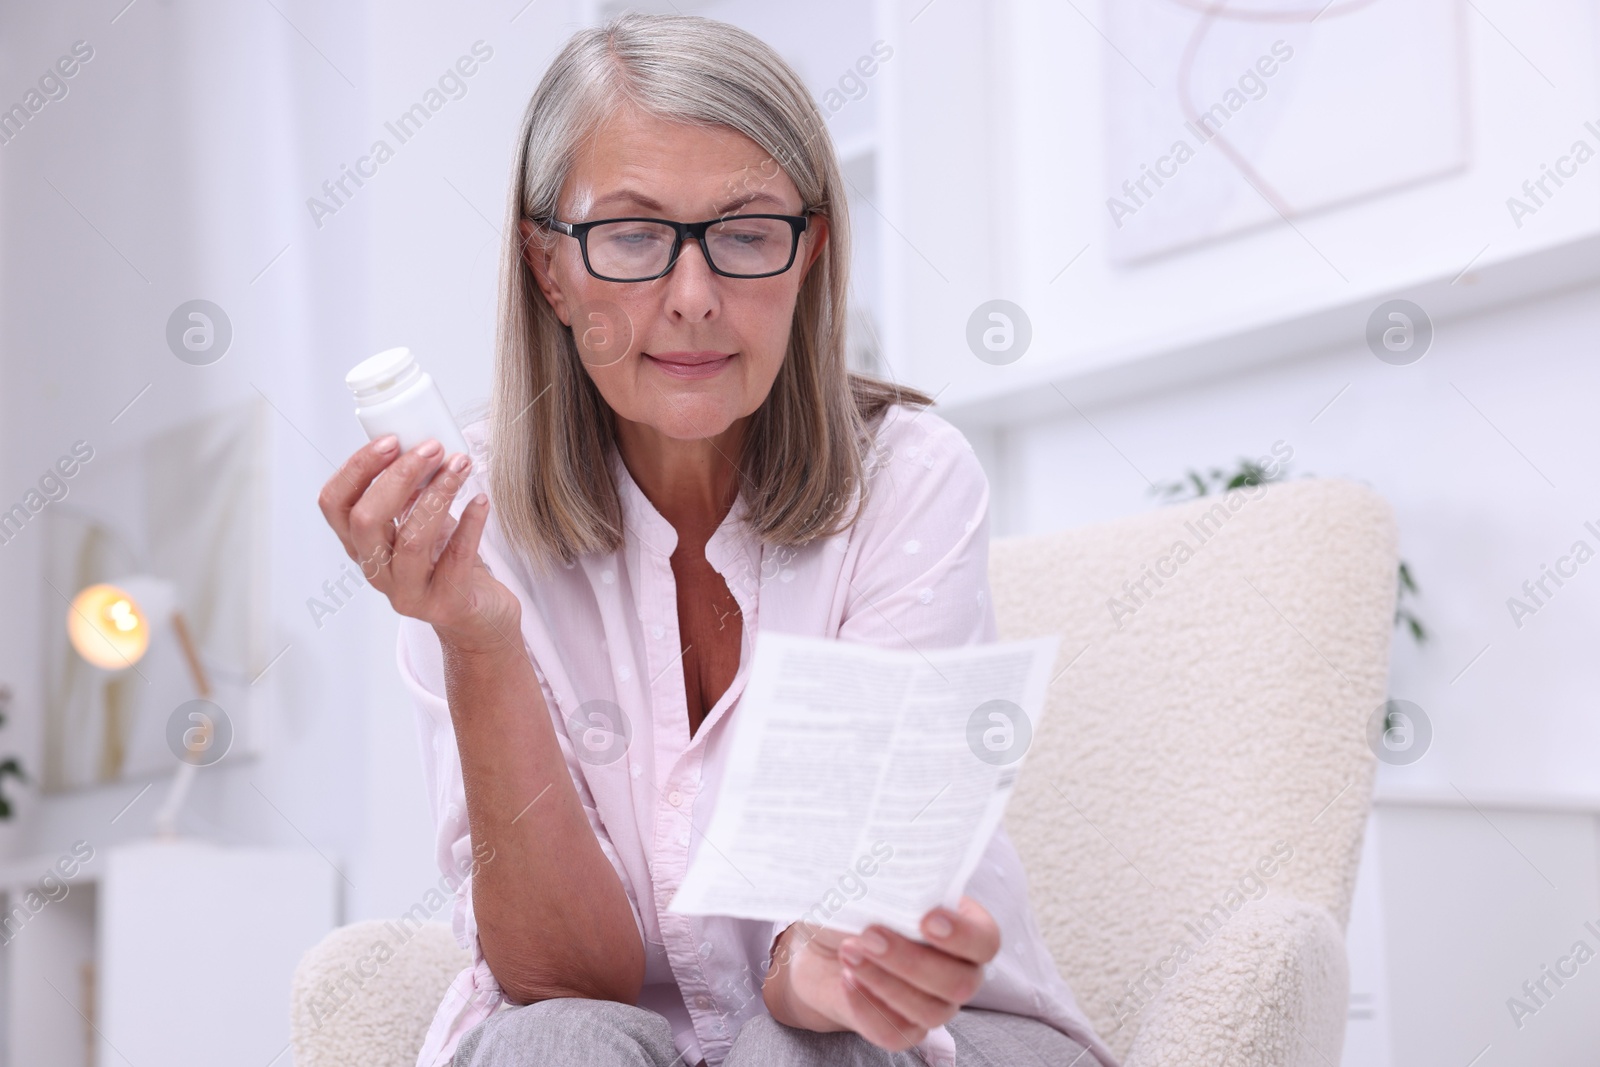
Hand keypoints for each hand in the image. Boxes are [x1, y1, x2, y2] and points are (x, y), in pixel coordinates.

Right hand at [316, 436, 519, 652]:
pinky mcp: (446, 604)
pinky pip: (457, 558)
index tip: (391, 440)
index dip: (356, 469)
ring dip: (438, 493)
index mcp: (362, 546)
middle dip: (398, 476)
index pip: (334, 504)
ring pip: (412, 540)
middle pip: (366, 520)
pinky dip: (471, 524)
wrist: (478, 616)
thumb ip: (408, 494)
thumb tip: (416, 444)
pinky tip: (482, 500)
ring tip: (461, 464)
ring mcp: (409, 592)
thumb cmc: (446, 561)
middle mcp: (377, 571)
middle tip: (432, 448)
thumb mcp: (418, 525)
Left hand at [763, 896, 998, 1051]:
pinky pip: (893, 1031)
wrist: (822, 947)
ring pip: (930, 1012)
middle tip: (870, 935)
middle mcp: (958, 973)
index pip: (985, 940)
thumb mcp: (875, 887)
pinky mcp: (902, 1030)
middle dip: (912, 960)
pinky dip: (867, 1004)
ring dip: (885, 981)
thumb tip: (891, 866)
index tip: (926, 919)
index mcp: (963, 930)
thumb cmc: (858, 909)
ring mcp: (933, 1006)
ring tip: (850, 951)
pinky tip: (846, 977)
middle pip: (959, 983)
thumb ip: (894, 880)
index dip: (963, 935)